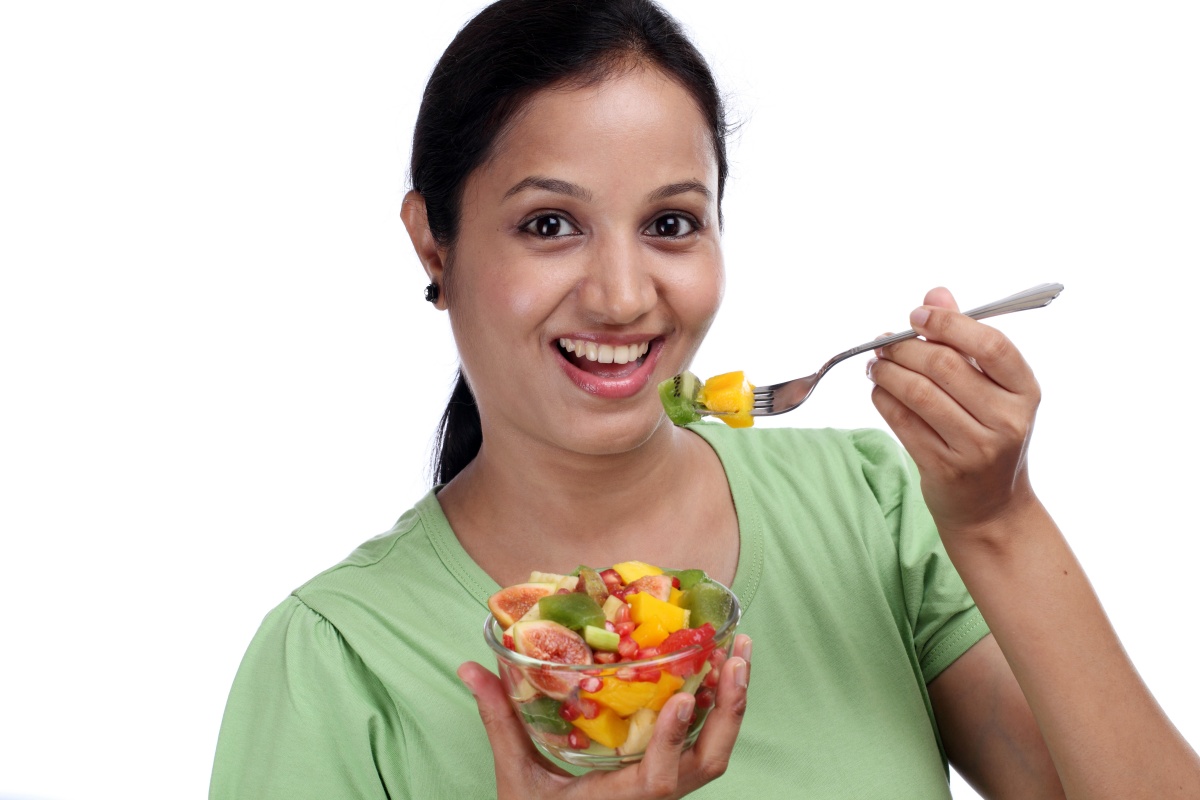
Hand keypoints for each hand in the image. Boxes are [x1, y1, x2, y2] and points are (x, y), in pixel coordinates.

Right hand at [457, 634, 750, 799]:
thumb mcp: (516, 777)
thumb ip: (499, 721)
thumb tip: (469, 667)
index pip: (660, 780)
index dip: (673, 742)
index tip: (679, 699)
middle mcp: (654, 798)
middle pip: (709, 762)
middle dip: (729, 711)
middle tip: (734, 657)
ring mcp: (667, 790)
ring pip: (714, 752)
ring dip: (731, 703)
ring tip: (739, 652)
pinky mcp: (670, 778)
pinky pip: (703, 745)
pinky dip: (717, 709)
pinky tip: (719, 672)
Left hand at [867, 287, 1040, 537]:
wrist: (991, 507)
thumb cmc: (988, 435)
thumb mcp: (992, 389)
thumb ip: (964, 339)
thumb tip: (937, 294)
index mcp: (1025, 391)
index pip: (991, 344)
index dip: (949, 324)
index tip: (917, 315)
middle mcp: (1007, 420)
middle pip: (945, 366)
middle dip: (905, 348)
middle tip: (884, 342)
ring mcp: (976, 447)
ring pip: (918, 393)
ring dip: (888, 372)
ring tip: (876, 364)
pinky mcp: (944, 468)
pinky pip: (902, 422)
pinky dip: (883, 399)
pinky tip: (879, 390)